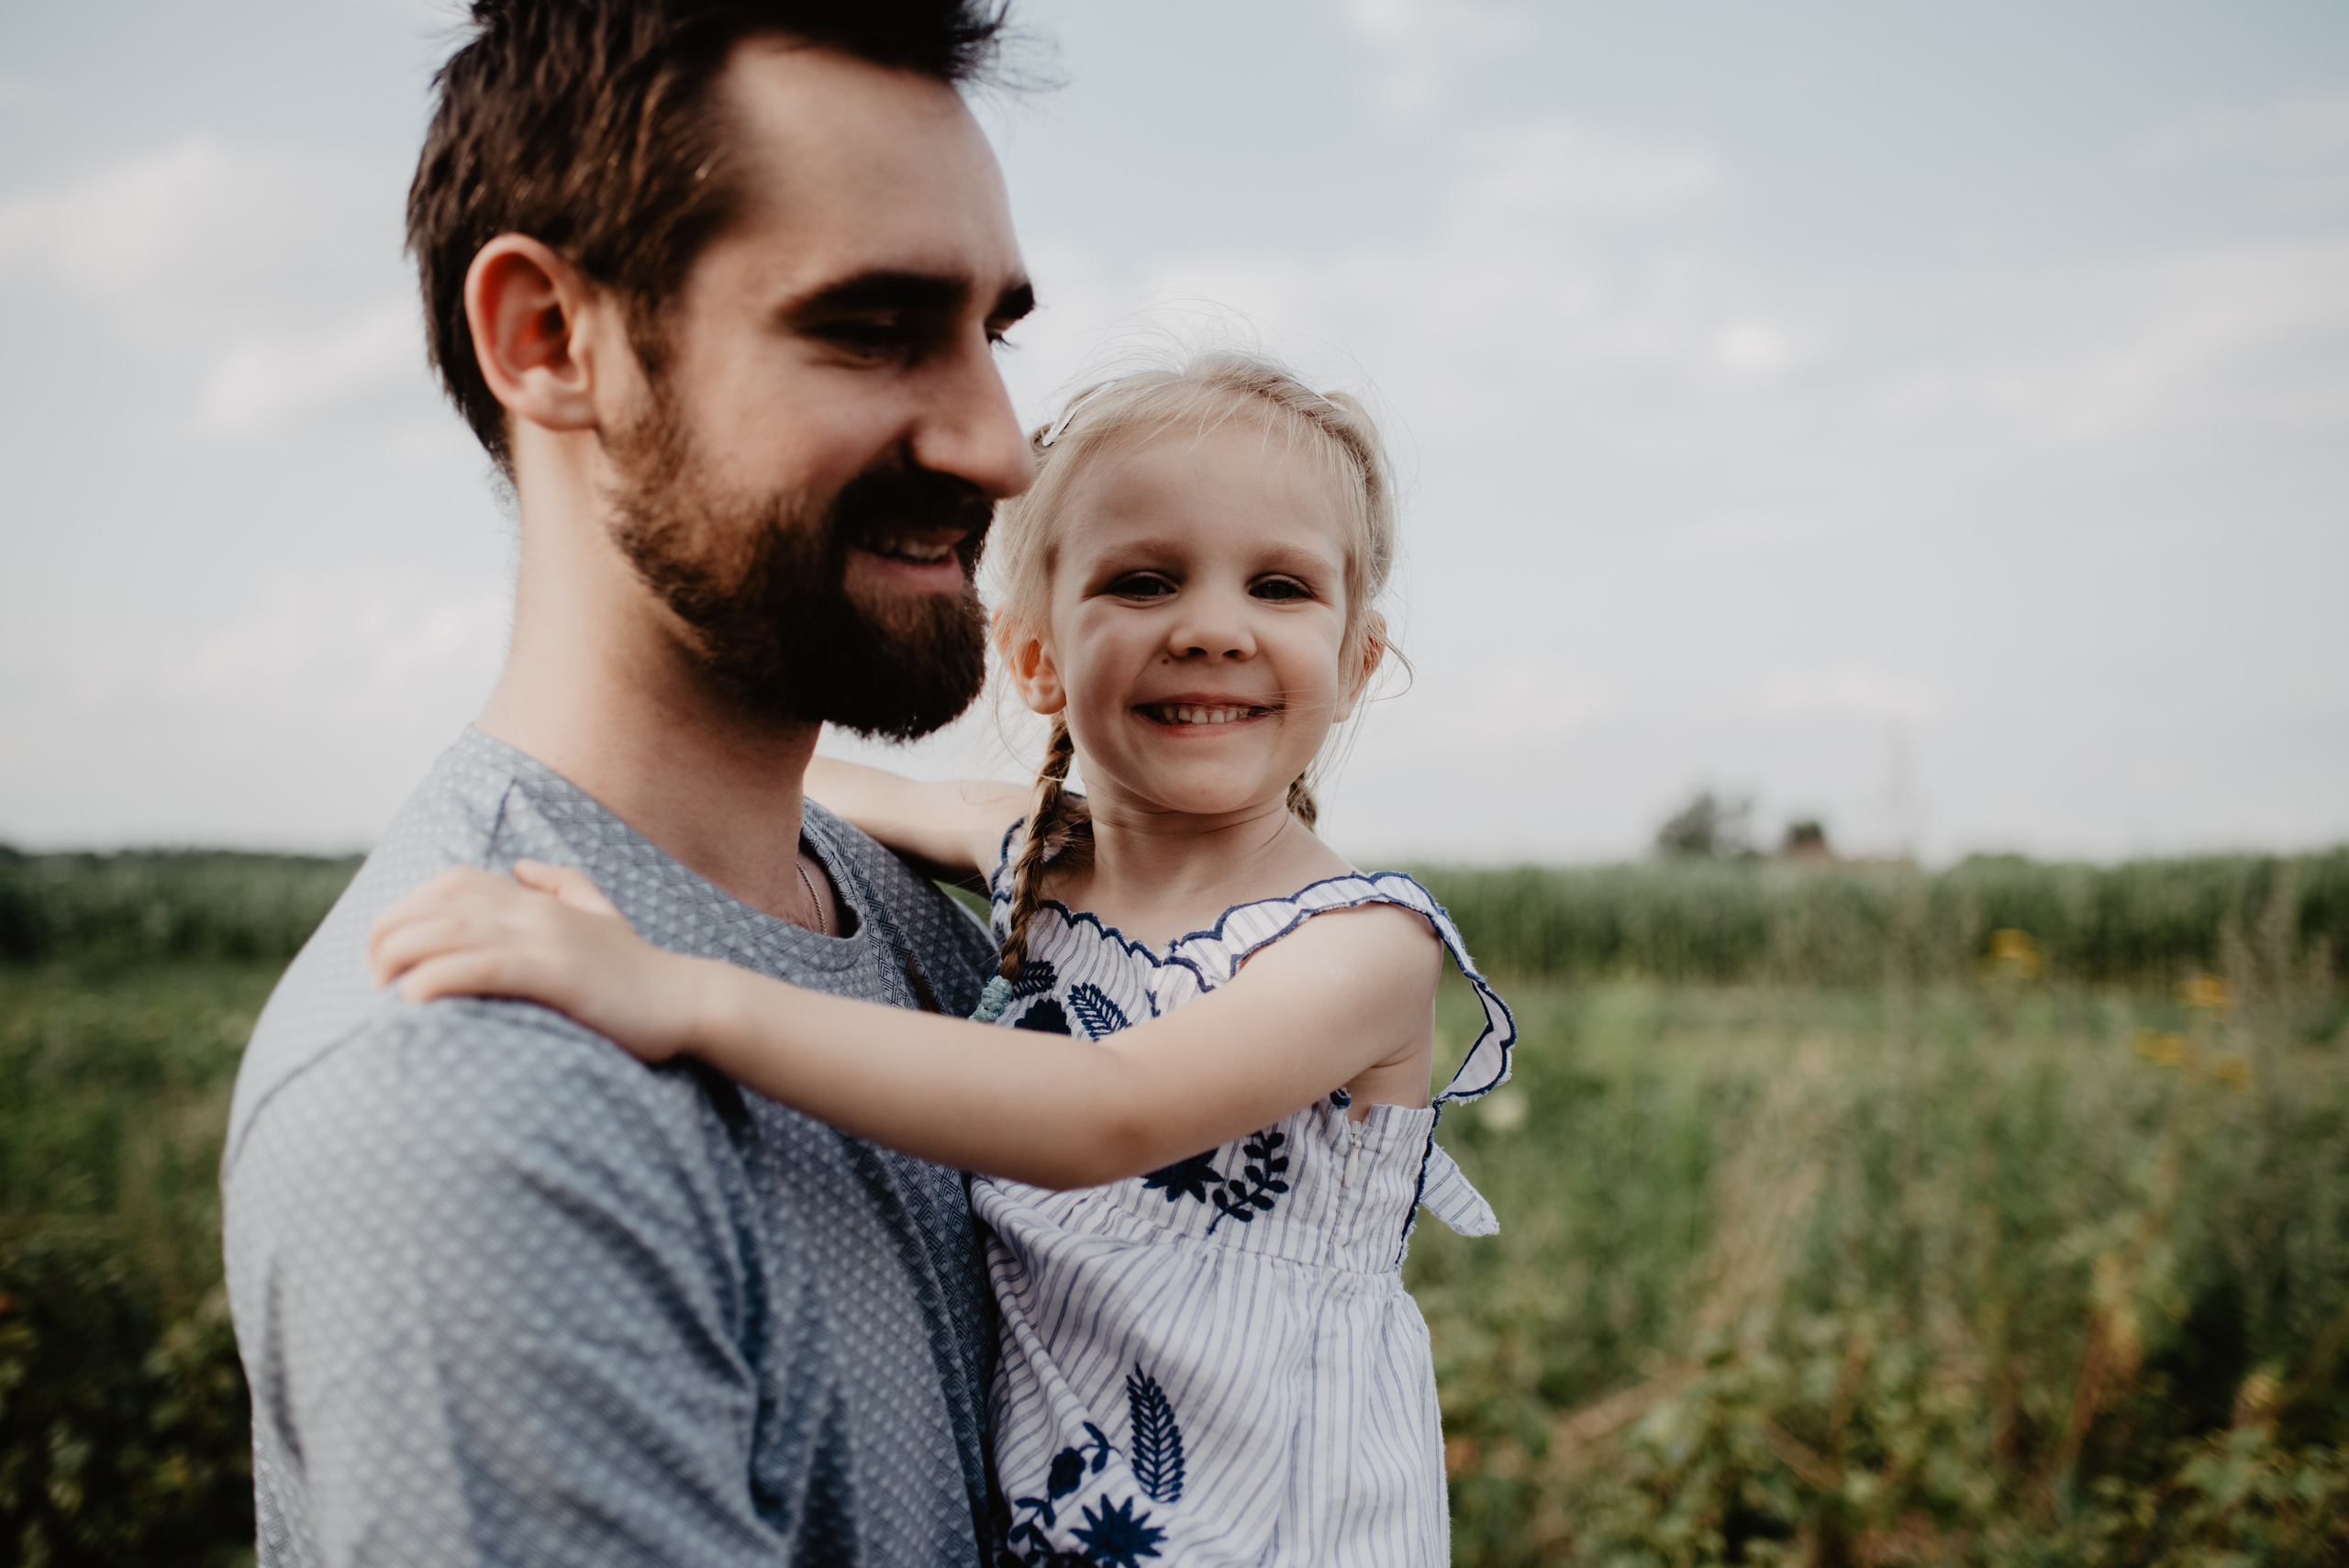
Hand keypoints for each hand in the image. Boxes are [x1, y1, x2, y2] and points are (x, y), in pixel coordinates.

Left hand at [365, 860, 706, 1062]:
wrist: (685, 1000)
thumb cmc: (638, 969)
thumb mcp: (599, 913)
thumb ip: (561, 883)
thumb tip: (521, 866)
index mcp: (535, 898)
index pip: (450, 883)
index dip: (405, 909)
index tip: (385, 950)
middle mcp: (533, 910)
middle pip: (435, 905)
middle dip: (387, 935)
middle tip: (370, 979)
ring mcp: (544, 939)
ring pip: (449, 932)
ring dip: (400, 956)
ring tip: (378, 988)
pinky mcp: (555, 975)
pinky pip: (482, 968)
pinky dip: (439, 977)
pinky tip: (412, 997)